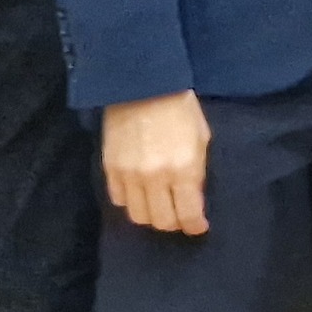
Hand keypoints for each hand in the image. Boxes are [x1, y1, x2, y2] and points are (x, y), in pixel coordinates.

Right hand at [103, 90, 209, 234]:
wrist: (142, 85)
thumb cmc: (180, 108)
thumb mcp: (201, 138)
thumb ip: (198, 170)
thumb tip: (194, 195)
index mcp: (184, 168)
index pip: (188, 214)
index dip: (195, 225)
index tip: (198, 226)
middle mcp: (155, 177)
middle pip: (162, 221)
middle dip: (174, 223)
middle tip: (180, 217)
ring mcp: (129, 175)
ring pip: (138, 216)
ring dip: (151, 217)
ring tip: (159, 209)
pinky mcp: (110, 168)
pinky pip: (118, 199)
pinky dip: (130, 202)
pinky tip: (139, 195)